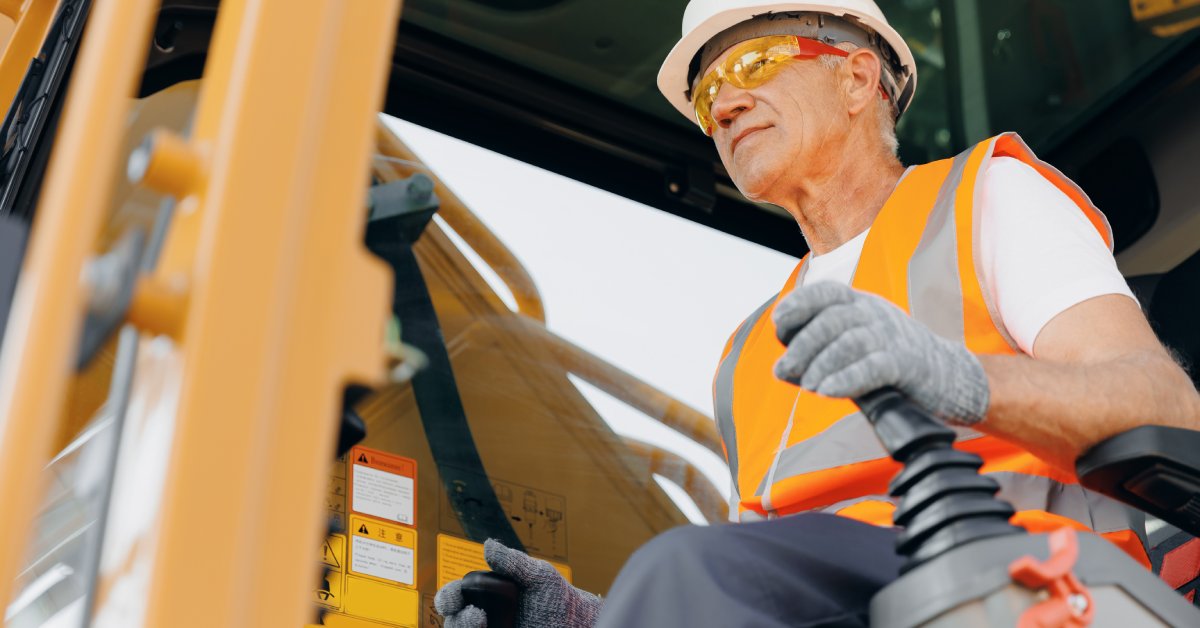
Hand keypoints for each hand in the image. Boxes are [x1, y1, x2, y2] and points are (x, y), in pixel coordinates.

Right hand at [434, 540, 602, 627]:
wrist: (576, 622)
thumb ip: (512, 562)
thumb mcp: (537, 575)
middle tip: (476, 616)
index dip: (448, 597)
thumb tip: (488, 546)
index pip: (454, 596)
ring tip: (481, 624)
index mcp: (484, 595)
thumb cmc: (556, 596)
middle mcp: (483, 617)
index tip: (457, 597)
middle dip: (457, 619)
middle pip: (453, 621)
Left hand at [772, 282, 989, 424]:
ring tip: (807, 385)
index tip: (780, 323)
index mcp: (862, 304)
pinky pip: (872, 367)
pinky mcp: (908, 364)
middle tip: (785, 369)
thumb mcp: (857, 346)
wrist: (951, 377)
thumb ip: (822, 351)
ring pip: (848, 341)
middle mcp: (876, 314)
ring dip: (820, 364)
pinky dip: (845, 378)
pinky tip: (827, 390)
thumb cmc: (893, 362)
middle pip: (831, 320)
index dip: (799, 304)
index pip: (825, 293)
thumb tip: (781, 367)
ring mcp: (893, 337)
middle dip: (802, 345)